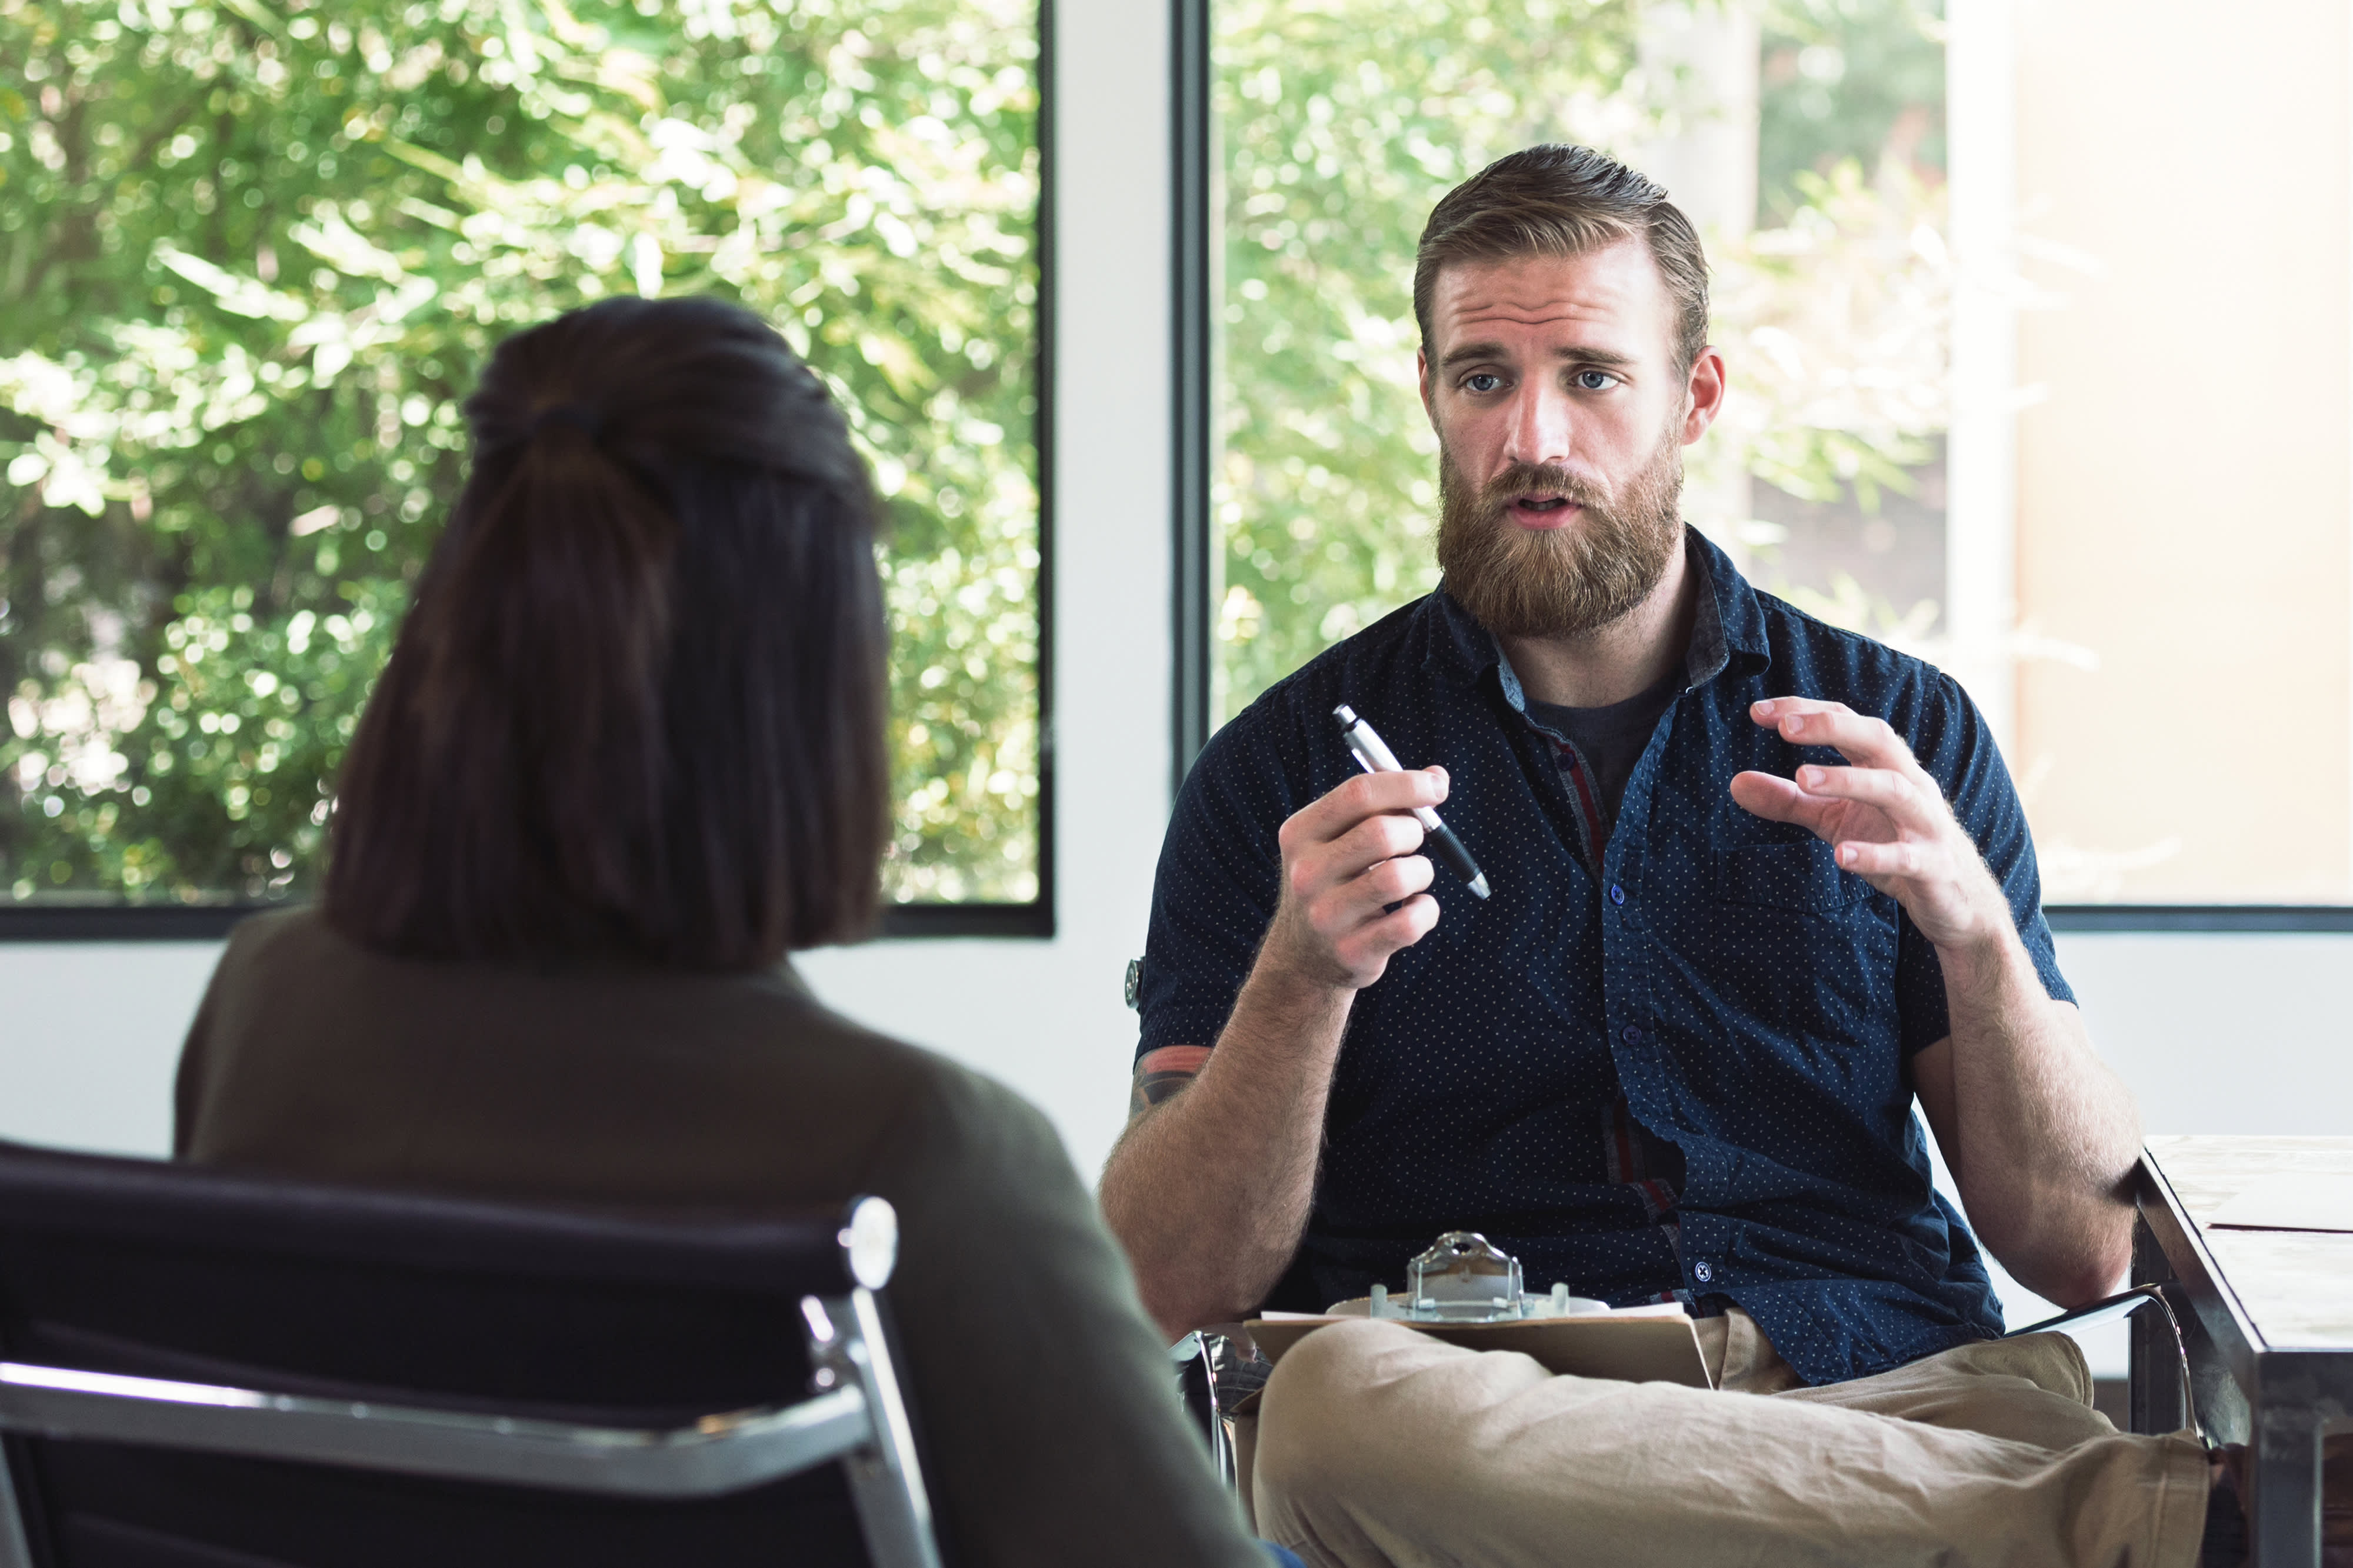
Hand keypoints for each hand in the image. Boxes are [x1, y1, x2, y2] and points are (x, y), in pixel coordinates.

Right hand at [1260, 768, 1445, 989]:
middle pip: (1382, 833)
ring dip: (1422, 872)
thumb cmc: (1336, 882)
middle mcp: (1306, 873)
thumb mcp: (1339, 838)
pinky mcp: (1352, 952)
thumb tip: (1437, 777)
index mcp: (1300, 833)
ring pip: (1399, 877)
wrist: (1303, 957)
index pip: (1358, 793)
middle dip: (1414, 832)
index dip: (1406, 784)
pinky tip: (1414, 909)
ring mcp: (1326, 916)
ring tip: (1413, 878)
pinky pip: (1412, 922)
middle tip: (1413, 842)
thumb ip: (1383, 803)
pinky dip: (1427, 911)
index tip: (1436, 786)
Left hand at [1728, 698, 2008, 953]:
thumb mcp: (1835, 820)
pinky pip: (1907, 856)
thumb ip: (1789, 801)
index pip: (1848, 724)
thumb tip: (1734, 783)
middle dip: (1833, 727)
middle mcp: (1910, 786)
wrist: (1959, 903)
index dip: (1806, 711)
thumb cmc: (1894, 845)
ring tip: (1803, 778)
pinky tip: (1841, 855)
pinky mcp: (1934, 866)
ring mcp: (1926, 825)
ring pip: (1895, 790)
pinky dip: (1875, 855)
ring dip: (1849, 780)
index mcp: (1885, 767)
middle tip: (1785, 728)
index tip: (1759, 712)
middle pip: (1878, 739)